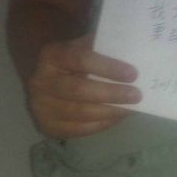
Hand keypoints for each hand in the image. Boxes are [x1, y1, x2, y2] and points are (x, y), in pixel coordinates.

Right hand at [26, 32, 141, 138]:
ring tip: (130, 108)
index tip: (132, 74)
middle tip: (136, 95)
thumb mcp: (81, 47)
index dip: (108, 67)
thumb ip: (101, 49)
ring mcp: (41, 106)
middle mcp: (40, 81)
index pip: (80, 59)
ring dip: (110, 111)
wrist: (45, 81)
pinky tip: (117, 116)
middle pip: (79, 90)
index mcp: (51, 55)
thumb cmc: (71, 62)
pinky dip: (103, 123)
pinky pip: (81, 129)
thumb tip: (133, 55)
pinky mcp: (49, 126)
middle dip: (111, 94)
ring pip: (81, 113)